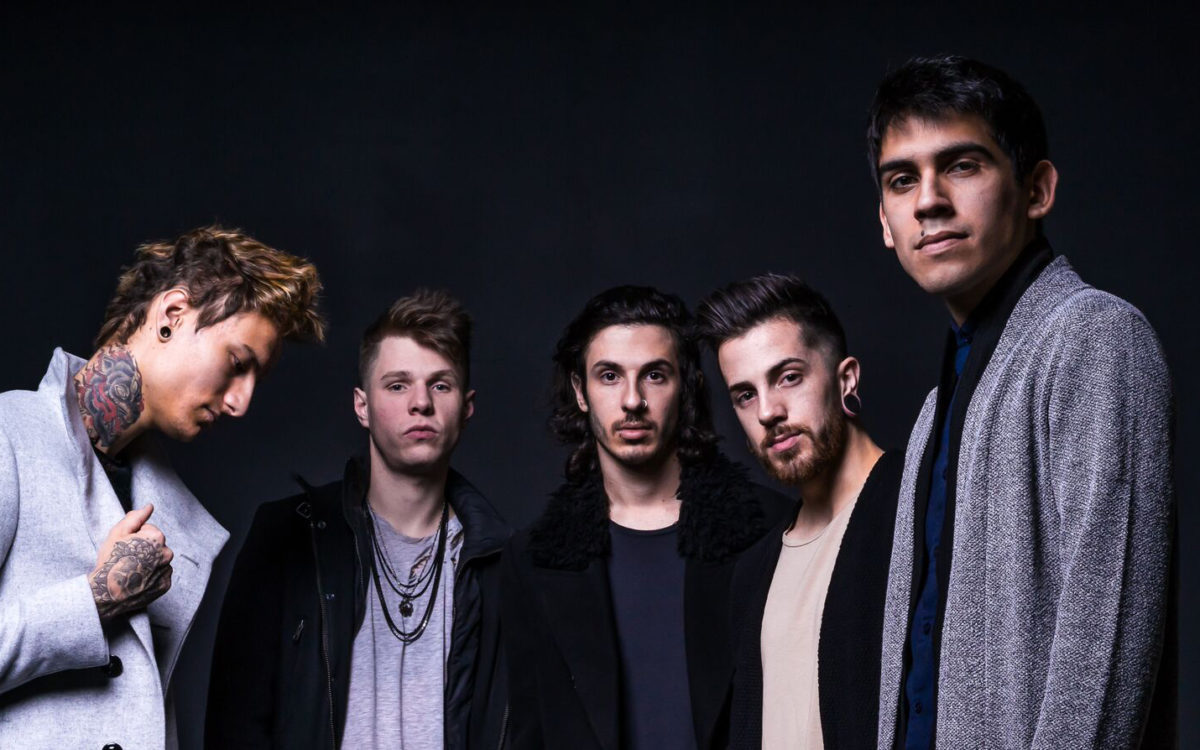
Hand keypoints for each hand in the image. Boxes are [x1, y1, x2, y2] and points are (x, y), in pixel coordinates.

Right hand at [90, 504, 173, 621]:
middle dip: (144, 549)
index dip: (135, 537)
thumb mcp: (118, 533)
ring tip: (132, 571)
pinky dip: (151, 576)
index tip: (126, 547)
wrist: (107, 593)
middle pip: (156, 545)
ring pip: (159, 560)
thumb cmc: (110, 560)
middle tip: (127, 560)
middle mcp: (167, 553)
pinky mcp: (166, 584)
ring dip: (149, 563)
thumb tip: (149, 506)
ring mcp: (167, 570)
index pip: (149, 530)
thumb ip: (135, 517)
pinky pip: (160, 575)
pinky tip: (138, 580)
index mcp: (158, 537)